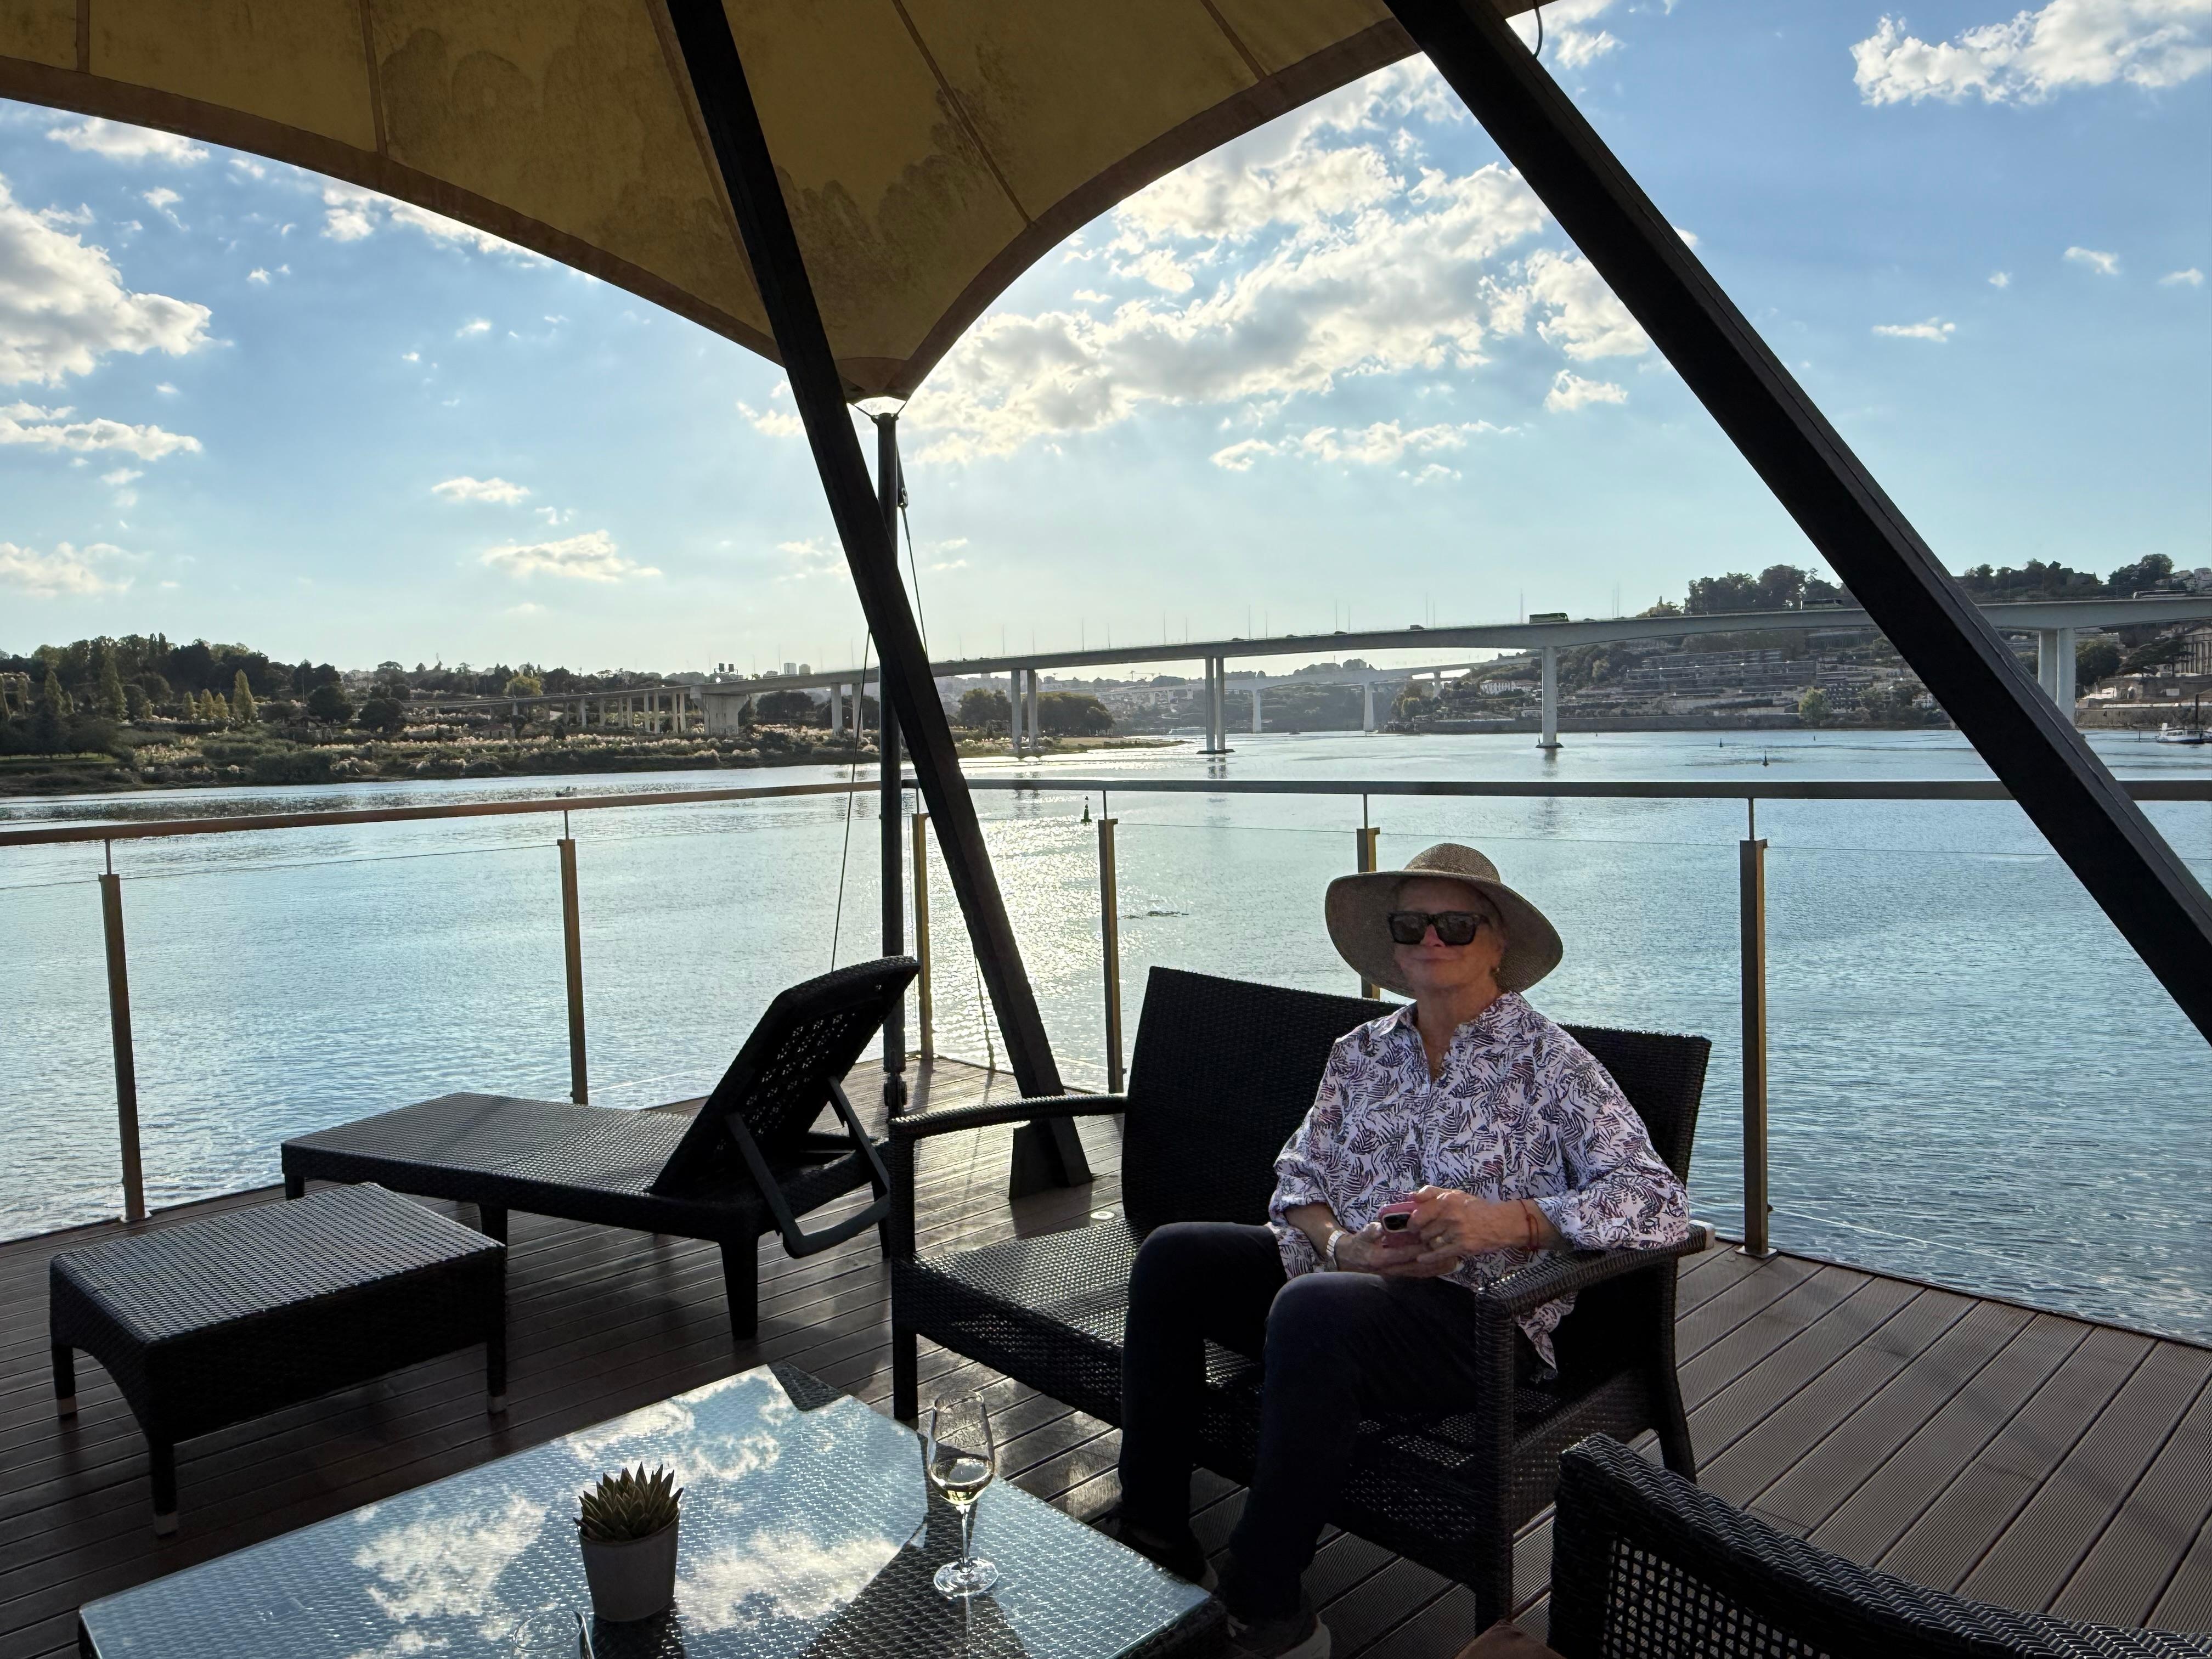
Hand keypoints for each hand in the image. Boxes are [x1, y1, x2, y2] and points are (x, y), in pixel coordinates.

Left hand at [1406, 1186, 1533, 1267]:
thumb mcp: (1455, 1194)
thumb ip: (1432, 1192)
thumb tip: (1411, 1196)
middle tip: (1425, 1235)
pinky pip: (1439, 1254)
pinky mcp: (1462, 1247)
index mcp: (1446, 1201)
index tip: (1413, 1226)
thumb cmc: (1475, 1208)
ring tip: (1434, 1242)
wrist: (1500, 1223)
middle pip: (1424, 1231)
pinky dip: (1428, 1257)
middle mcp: (1449, 1217)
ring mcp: (1456, 1233)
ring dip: (1430, 1244)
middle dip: (1423, 1234)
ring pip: (1431, 1242)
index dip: (1413, 1223)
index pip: (1418, 1215)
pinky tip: (1421, 1258)